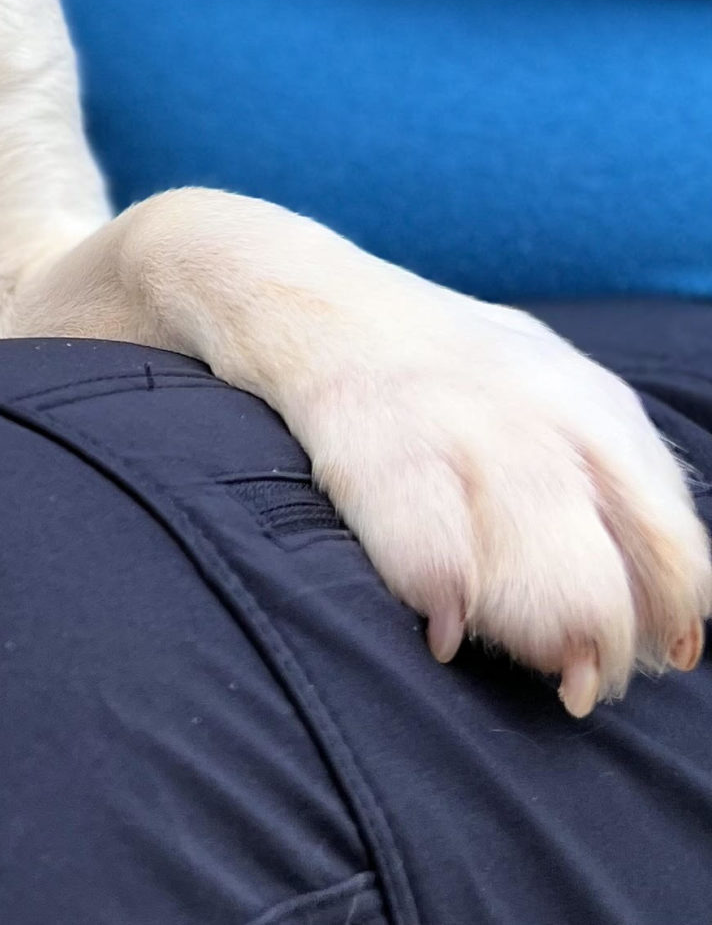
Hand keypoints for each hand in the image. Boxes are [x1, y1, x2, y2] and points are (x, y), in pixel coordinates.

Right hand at [268, 274, 711, 711]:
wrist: (297, 289)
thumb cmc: (427, 359)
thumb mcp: (541, 382)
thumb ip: (606, 474)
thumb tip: (666, 620)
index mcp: (592, 404)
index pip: (672, 542)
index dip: (666, 615)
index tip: (647, 654)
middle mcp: (540, 414)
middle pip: (618, 564)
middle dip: (605, 643)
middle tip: (576, 680)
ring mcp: (458, 425)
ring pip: (543, 571)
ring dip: (538, 637)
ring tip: (518, 658)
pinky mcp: (377, 441)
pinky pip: (435, 554)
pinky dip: (447, 604)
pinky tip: (441, 627)